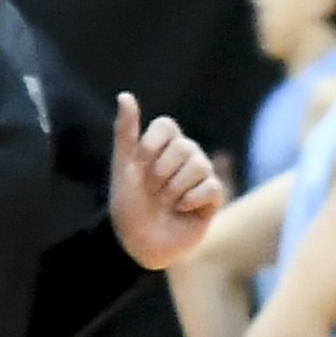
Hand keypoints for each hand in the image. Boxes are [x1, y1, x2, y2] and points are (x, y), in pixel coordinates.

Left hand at [109, 90, 229, 265]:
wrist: (138, 241)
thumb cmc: (128, 203)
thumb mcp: (123, 166)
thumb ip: (126, 131)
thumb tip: (124, 95)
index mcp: (163, 144)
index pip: (166, 126)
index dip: (151, 147)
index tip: (137, 166)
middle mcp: (184, 156)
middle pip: (183, 147)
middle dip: (161, 173)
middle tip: (153, 191)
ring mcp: (200, 176)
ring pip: (199, 165)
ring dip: (175, 188)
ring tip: (167, 202)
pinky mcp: (212, 197)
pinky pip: (211, 186)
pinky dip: (192, 199)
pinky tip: (182, 209)